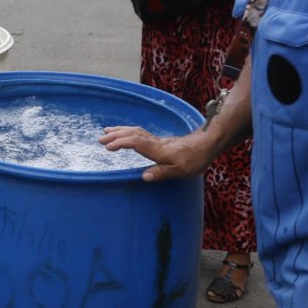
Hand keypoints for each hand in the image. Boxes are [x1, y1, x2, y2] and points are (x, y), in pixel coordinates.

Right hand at [98, 126, 213, 181]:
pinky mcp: (160, 140)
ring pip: (135, 131)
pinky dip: (128, 131)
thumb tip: (143, 177)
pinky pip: (139, 132)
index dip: (120, 143)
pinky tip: (126, 133)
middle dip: (115, 135)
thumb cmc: (193, 159)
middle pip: (131, 134)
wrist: (206, 144)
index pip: (134, 142)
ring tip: (107, 131)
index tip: (107, 146)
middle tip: (100, 139)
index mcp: (156, 149)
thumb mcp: (179, 170)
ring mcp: (156, 140)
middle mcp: (154, 142)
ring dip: (120, 131)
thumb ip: (161, 173)